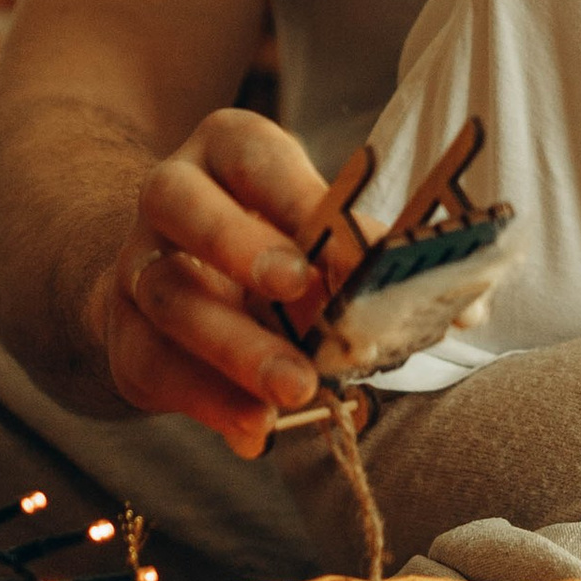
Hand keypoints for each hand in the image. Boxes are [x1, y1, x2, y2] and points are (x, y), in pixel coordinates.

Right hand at [86, 106, 334, 453]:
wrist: (174, 270)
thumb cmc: (271, 237)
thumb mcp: (311, 223)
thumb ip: (360, 256)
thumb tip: (456, 309)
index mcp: (226, 149)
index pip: (254, 155)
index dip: (296, 196)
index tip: (345, 243)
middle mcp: (169, 195)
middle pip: (186, 210)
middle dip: (242, 250)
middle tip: (301, 290)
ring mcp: (136, 264)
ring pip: (170, 299)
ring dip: (236, 349)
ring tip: (295, 389)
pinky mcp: (124, 333)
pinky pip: (153, 366)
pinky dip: (208, 403)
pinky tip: (256, 431)